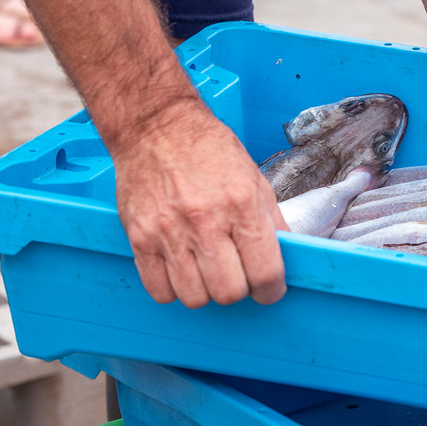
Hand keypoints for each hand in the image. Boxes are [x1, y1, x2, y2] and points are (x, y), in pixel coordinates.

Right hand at [110, 98, 288, 307]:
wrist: (156, 127)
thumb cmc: (208, 150)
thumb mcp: (254, 178)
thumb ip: (271, 221)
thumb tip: (287, 256)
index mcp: (241, 204)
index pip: (265, 272)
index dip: (271, 290)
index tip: (269, 289)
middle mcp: (205, 221)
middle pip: (229, 292)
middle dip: (239, 290)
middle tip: (237, 275)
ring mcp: (168, 232)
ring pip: (194, 297)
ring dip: (206, 291)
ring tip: (207, 270)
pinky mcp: (139, 238)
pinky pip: (159, 290)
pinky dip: (173, 290)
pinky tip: (182, 270)